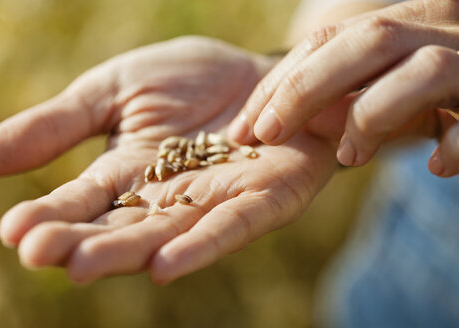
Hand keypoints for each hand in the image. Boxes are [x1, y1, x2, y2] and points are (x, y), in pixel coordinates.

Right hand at [0, 36, 336, 283]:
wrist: (261, 71)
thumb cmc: (192, 80)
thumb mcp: (115, 90)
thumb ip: (60, 125)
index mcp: (130, 176)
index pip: (84, 203)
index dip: (52, 217)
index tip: (14, 231)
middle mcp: (168, 200)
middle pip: (121, 229)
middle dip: (82, 243)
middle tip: (38, 253)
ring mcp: (215, 202)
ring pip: (167, 235)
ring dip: (126, 253)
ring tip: (83, 267)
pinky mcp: (262, 199)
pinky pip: (231, 226)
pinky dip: (201, 245)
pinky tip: (166, 264)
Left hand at [228, 0, 458, 176]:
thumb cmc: (441, 86)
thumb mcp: (388, 74)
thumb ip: (347, 83)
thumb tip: (277, 120)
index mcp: (400, 23)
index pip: (324, 41)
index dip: (278, 82)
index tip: (243, 126)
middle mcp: (437, 26)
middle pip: (363, 42)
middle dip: (304, 90)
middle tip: (265, 136)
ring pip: (420, 70)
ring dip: (372, 116)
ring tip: (347, 158)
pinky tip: (438, 166)